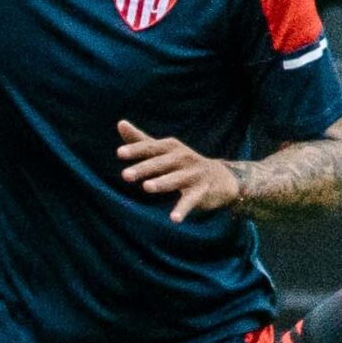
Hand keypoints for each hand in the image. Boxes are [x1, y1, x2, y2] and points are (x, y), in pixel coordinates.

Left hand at [117, 121, 241, 222]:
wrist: (221, 177)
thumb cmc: (184, 163)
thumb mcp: (165, 150)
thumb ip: (142, 140)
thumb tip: (120, 123)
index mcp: (172, 148)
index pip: (152, 147)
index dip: (137, 150)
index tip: (120, 154)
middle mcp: (184, 158)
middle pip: (162, 163)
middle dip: (145, 168)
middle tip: (125, 175)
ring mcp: (194, 174)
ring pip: (176, 179)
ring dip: (163, 182)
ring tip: (147, 187)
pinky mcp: (202, 191)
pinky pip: (191, 200)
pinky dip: (183, 209)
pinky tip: (173, 219)